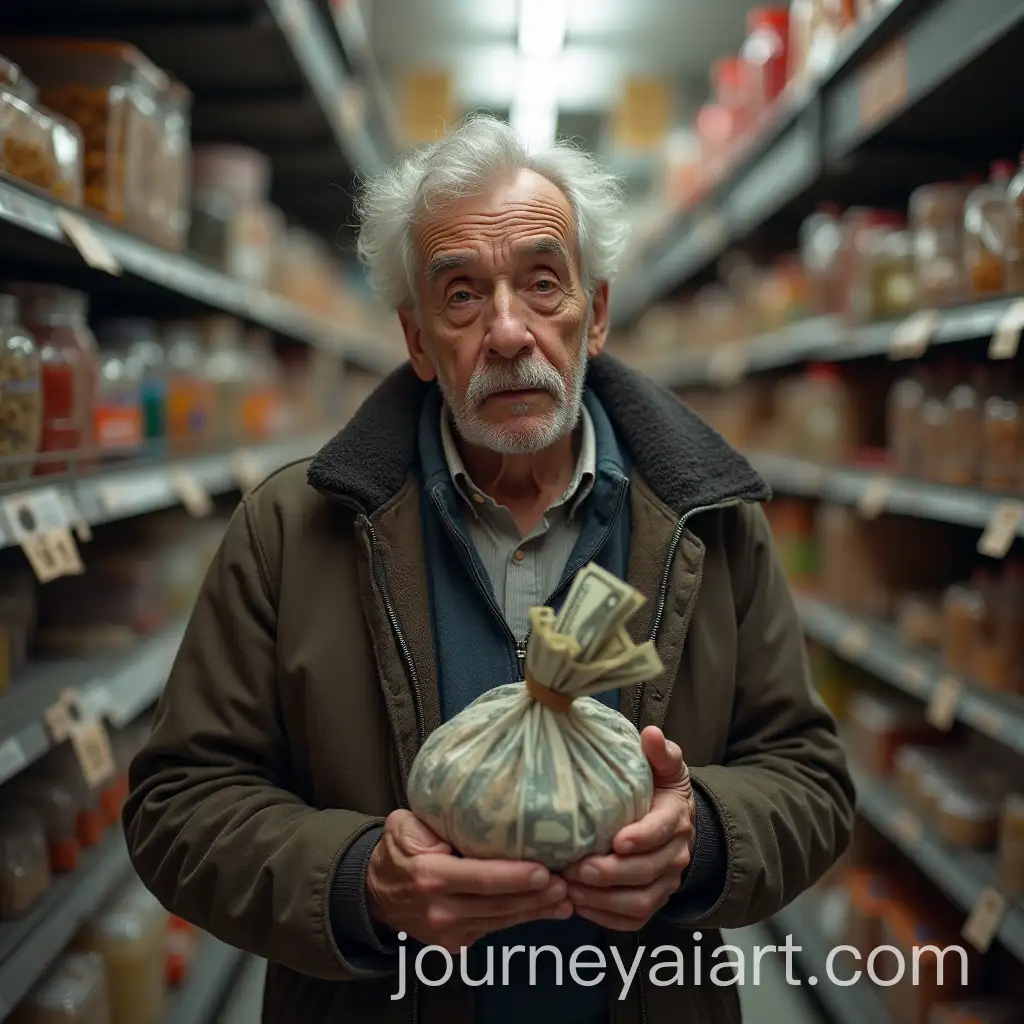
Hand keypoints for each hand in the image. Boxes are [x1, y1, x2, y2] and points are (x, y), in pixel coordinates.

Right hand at [366, 810, 572, 952]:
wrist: (373, 895)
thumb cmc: (395, 851)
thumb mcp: (403, 825)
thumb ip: (433, 820)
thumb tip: (472, 813)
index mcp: (430, 876)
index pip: (481, 878)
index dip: (515, 876)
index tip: (544, 870)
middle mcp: (441, 909)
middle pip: (498, 905)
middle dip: (535, 897)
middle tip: (565, 884)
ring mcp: (448, 932)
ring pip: (501, 922)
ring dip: (536, 912)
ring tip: (565, 899)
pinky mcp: (455, 944)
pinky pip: (494, 929)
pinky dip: (520, 919)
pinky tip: (545, 910)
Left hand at [562, 726, 694, 931]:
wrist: (673, 821)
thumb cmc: (658, 788)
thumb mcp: (665, 765)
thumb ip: (660, 752)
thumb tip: (651, 733)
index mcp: (675, 818)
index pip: (662, 831)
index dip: (641, 838)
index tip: (615, 841)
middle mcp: (674, 854)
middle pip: (647, 872)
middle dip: (611, 874)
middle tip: (576, 869)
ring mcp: (664, 882)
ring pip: (639, 901)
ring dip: (604, 900)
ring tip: (570, 889)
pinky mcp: (651, 901)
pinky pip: (632, 920)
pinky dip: (605, 917)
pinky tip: (578, 905)